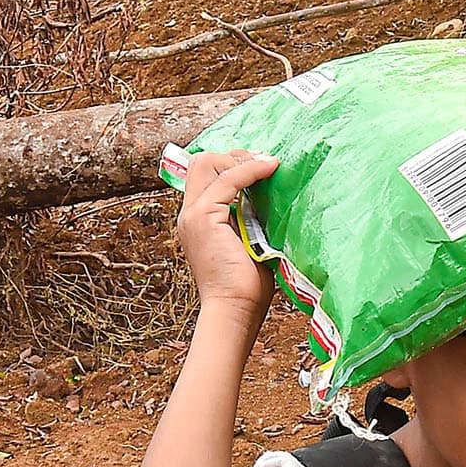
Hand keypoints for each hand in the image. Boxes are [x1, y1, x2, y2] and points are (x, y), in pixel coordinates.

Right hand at [175, 150, 279, 319]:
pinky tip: (271, 168)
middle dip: (235, 156)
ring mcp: (193, 215)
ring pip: (209, 162)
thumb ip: (252, 216)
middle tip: (266, 163)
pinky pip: (227, 179)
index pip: (207, 174)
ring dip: (242, 160)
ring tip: (270, 165)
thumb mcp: (251, 241)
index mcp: (199, 219)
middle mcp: (190, 214)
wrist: (235, 310)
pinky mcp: (203, 217)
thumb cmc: (247, 286)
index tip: (264, 167)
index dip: (233, 164)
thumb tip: (274, 193)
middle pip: (202, 161)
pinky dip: (250, 170)